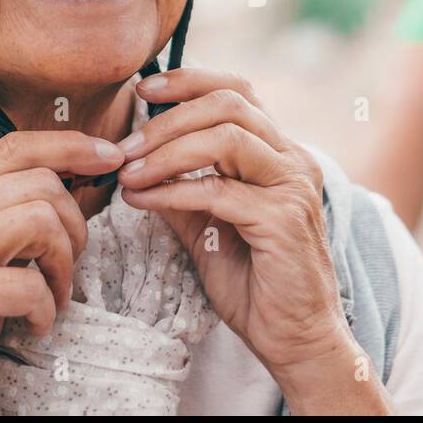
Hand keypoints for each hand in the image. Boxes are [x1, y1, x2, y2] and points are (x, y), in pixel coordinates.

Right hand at [0, 131, 123, 414]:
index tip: (110, 157)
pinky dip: (47, 308)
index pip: (16, 146)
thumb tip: (75, 180)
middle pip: (42, 184)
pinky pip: (31, 284)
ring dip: (64, 265)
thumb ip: (9, 213)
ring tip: (54, 294)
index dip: (70, 145)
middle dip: (75, 226)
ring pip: (41, 222)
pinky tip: (36, 323)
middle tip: (67, 267)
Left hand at [117, 69, 382, 409]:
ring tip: (129, 172)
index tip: (144, 90)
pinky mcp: (283, 220)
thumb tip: (136, 165)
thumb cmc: (257, 287)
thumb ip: (182, 193)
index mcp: (280, 154)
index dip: (190, 81)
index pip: (238, 91)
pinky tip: (142, 201)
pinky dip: (173, 191)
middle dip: (169, 117)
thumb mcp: (207, 230)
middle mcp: (293, 161)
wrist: (296, 341)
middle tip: (126, 145)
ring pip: (227, 138)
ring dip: (168, 151)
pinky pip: (219, 191)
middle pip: (230, 103)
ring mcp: (293, 188)